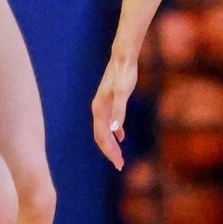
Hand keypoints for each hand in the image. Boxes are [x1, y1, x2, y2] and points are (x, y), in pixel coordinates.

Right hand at [91, 52, 139, 168]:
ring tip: (119, 156)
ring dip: (111, 144)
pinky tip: (121, 137)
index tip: (119, 164)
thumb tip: (115, 130)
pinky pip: (109, 122)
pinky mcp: (109, 102)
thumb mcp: (123, 93)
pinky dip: (114, 132)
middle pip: (101, 137)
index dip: (110, 152)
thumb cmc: (124, 74)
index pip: (102, 137)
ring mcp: (103, 106)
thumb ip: (119, 111)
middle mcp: (98, 109)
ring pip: (104, 131)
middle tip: (120, 165)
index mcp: (99, 110)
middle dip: (109, 152)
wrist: (123, 58)